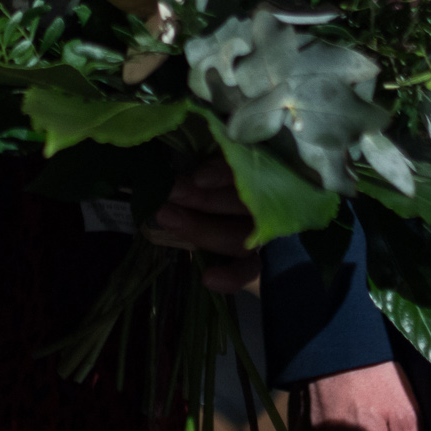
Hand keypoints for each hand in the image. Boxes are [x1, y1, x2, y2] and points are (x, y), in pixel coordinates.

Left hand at [147, 162, 261, 292]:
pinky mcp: (252, 257)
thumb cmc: (201, 164)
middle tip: (171, 193)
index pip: (249, 169)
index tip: (198, 178)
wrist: (200, 203)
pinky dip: (231, 277)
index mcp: (257, 169)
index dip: (225, 174)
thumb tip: (184, 151)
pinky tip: (209, 279)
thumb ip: (208, 155)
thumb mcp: (206, 157)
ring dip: (203, 230)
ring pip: (241, 237)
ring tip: (166, 217)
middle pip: (244, 205)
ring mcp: (259, 230)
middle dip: (204, 200)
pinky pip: (249, 270)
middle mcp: (265, 200)